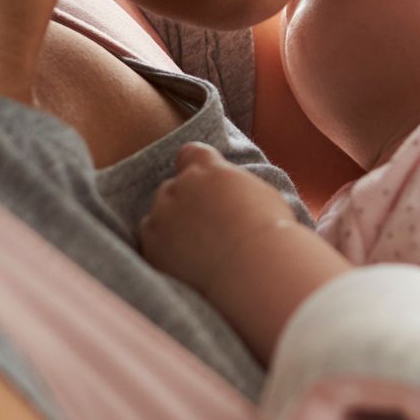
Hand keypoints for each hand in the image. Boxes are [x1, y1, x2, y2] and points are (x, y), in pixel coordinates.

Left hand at [137, 143, 298, 294]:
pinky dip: (164, 250)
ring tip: (197, 249)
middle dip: (185, 203)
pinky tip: (186, 263)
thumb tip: (231, 196)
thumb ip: (233, 187)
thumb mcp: (259, 193)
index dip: (194, 167)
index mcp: (208, 169)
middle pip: (172, 188)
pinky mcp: (152, 246)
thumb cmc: (269, 232)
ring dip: (171, 226)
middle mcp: (180, 187)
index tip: (203, 183)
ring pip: (158, 216)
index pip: (190, 153)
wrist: (255, 266)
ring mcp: (162, 216)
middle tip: (207, 226)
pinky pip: (150, 242)